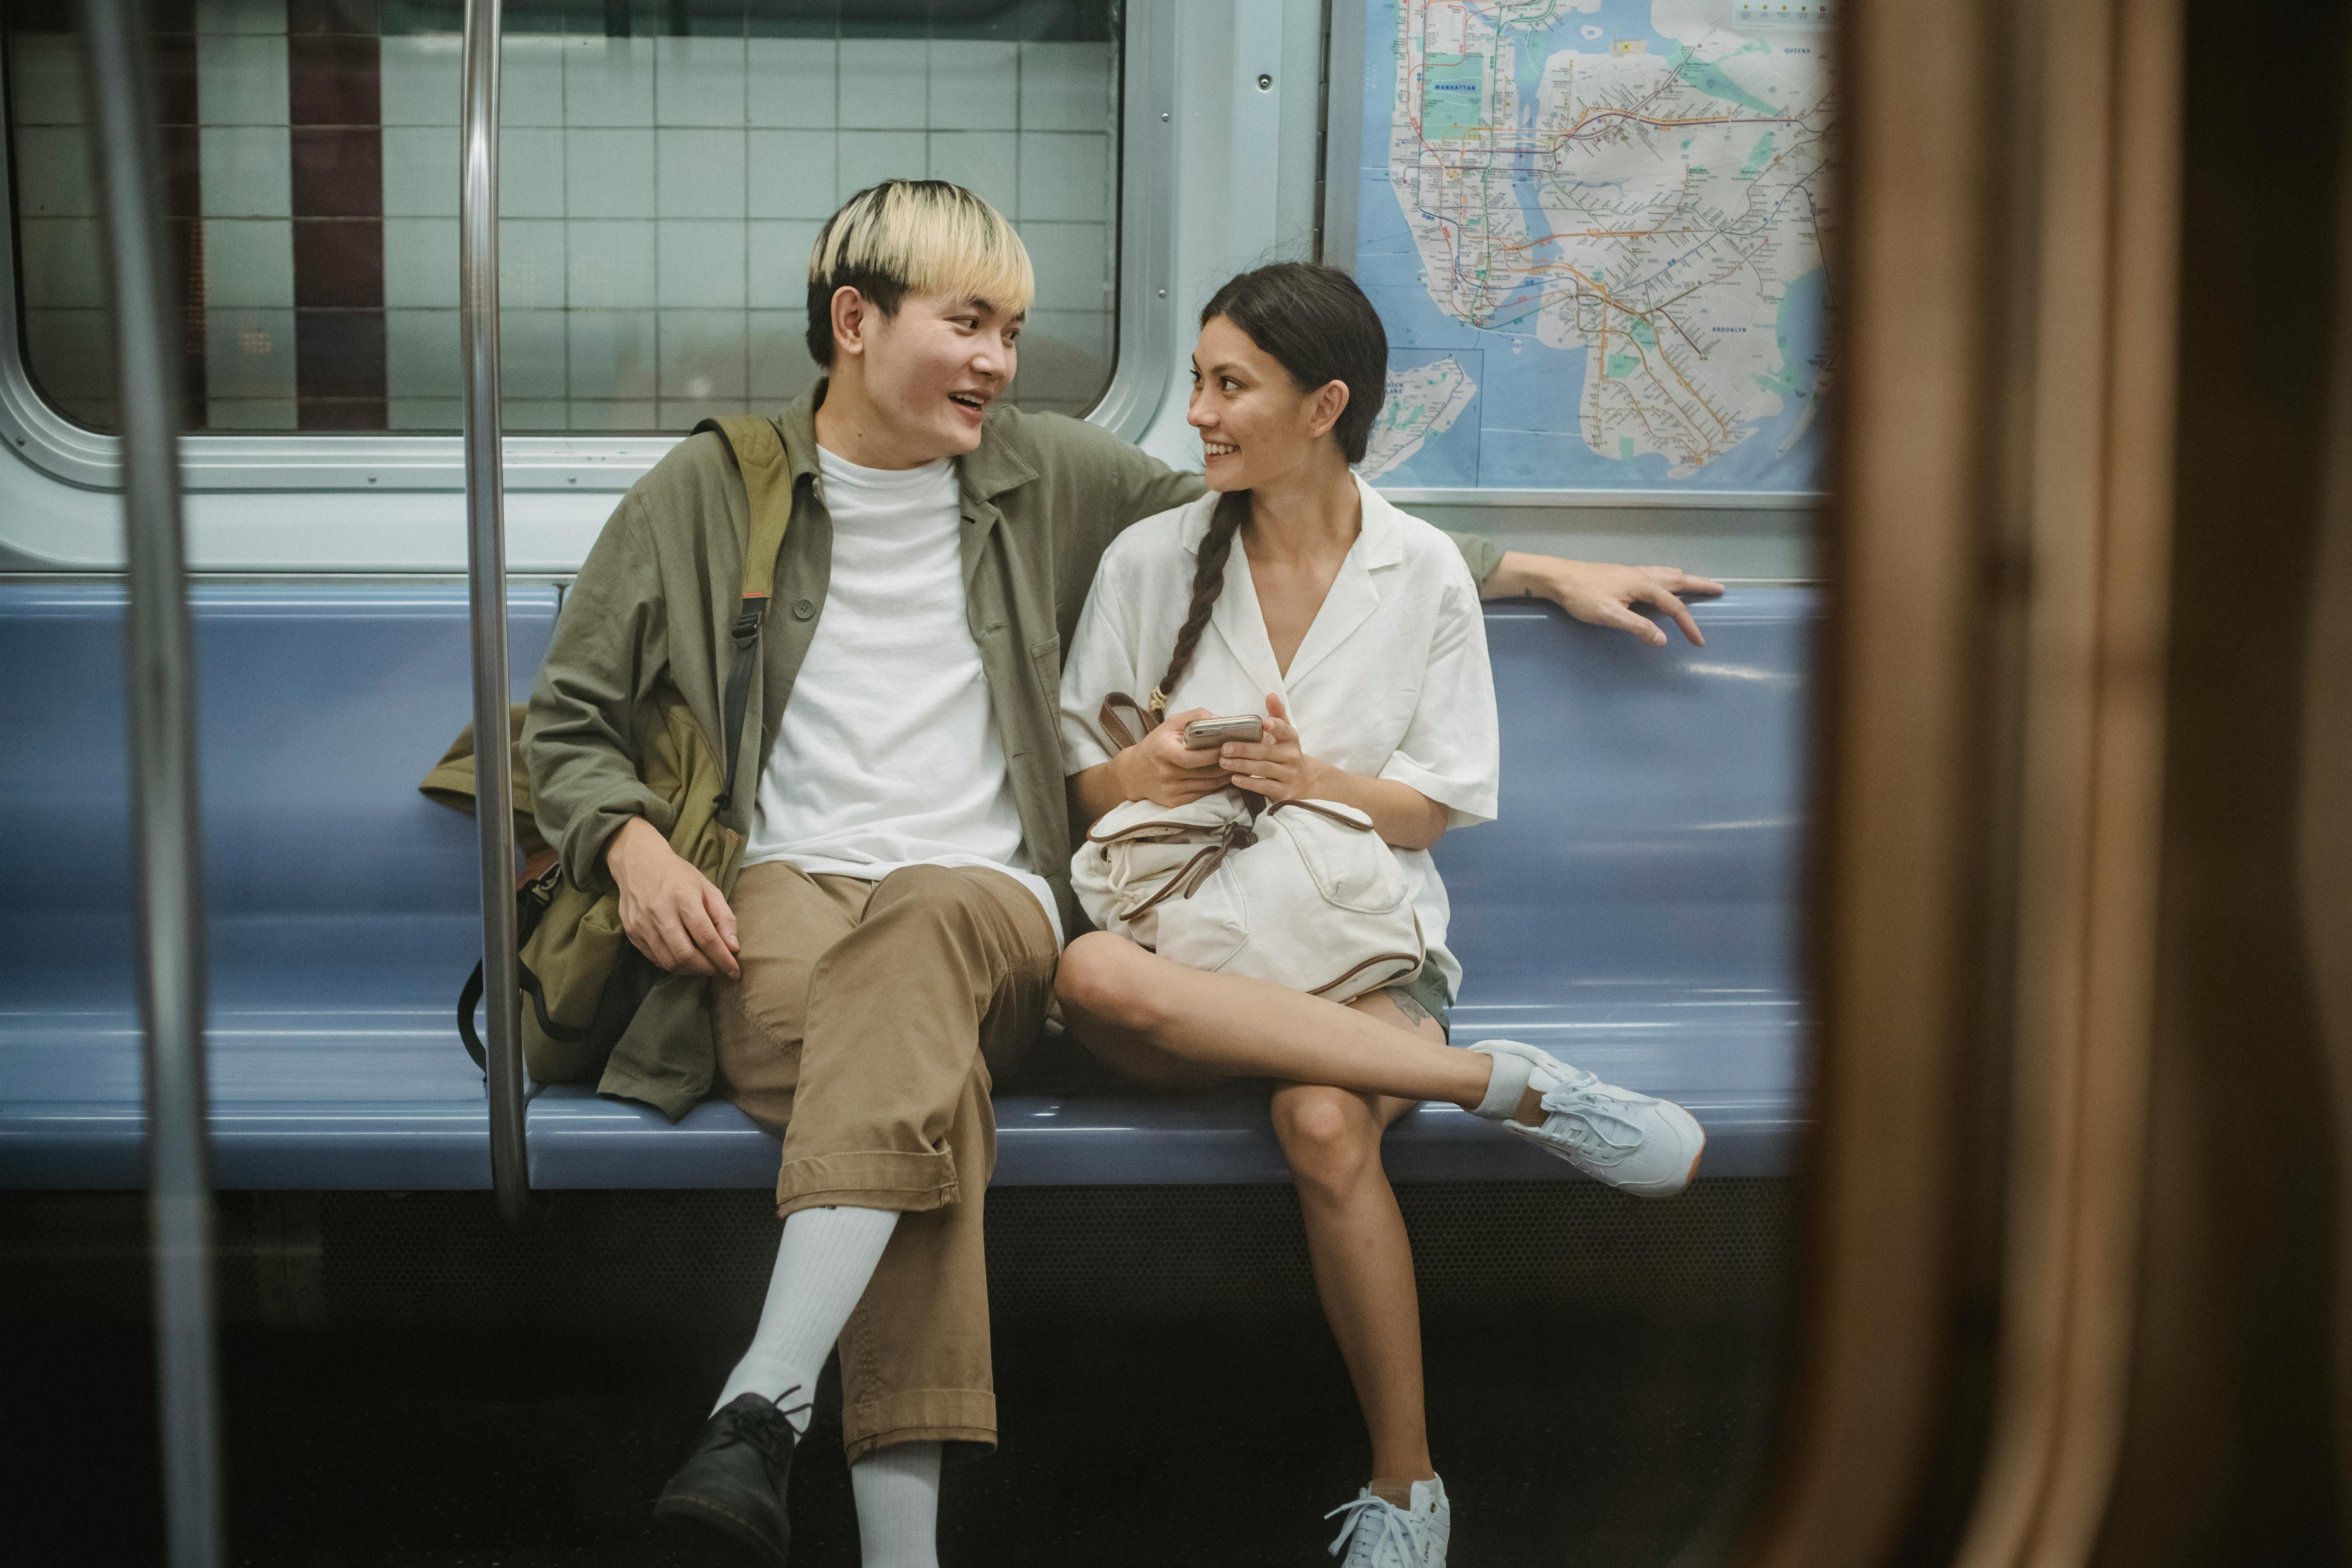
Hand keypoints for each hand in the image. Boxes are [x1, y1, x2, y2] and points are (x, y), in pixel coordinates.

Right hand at [604, 815, 739, 977]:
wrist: (638, 862)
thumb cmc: (678, 875)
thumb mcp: (708, 888)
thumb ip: (724, 917)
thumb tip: (733, 948)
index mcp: (683, 898)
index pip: (706, 938)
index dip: (722, 959)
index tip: (734, 972)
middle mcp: (660, 912)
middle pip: (686, 955)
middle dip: (707, 969)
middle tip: (719, 969)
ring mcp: (642, 924)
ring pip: (669, 962)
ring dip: (691, 970)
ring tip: (703, 966)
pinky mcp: (632, 932)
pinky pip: (655, 958)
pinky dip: (673, 964)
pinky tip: (684, 959)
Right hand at [1112, 707, 1230, 806]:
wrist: (1133, 773)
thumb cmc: (1156, 744)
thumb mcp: (1170, 724)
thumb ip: (1194, 717)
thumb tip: (1220, 719)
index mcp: (1163, 751)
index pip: (1192, 757)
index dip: (1213, 754)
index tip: (1229, 748)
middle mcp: (1166, 773)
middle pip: (1204, 773)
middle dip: (1226, 766)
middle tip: (1242, 758)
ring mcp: (1170, 790)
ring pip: (1207, 786)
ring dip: (1225, 778)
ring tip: (1238, 767)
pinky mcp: (1174, 802)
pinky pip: (1202, 795)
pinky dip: (1216, 787)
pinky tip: (1225, 779)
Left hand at [1217, 694, 1328, 803]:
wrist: (1304, 781)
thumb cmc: (1285, 752)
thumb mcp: (1284, 733)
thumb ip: (1277, 713)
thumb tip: (1271, 694)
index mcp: (1291, 740)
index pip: (1286, 731)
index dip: (1277, 726)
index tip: (1266, 723)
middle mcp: (1292, 757)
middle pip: (1267, 752)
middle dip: (1244, 750)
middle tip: (1224, 748)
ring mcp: (1289, 775)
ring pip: (1264, 769)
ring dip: (1242, 765)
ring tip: (1223, 762)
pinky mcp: (1284, 792)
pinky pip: (1265, 786)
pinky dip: (1249, 783)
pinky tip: (1234, 778)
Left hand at [1484, 550, 1724, 646]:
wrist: (1558, 577)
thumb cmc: (1582, 597)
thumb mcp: (1610, 615)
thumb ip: (1637, 627)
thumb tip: (1663, 639)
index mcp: (1642, 586)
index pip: (1673, 607)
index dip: (1688, 625)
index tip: (1699, 641)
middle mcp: (1641, 575)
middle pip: (1677, 581)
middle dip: (1699, 585)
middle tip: (1719, 588)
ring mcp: (1632, 573)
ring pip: (1666, 574)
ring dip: (1684, 579)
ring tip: (1697, 581)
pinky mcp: (1622, 574)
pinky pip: (1654, 573)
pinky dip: (1667, 575)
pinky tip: (1662, 577)